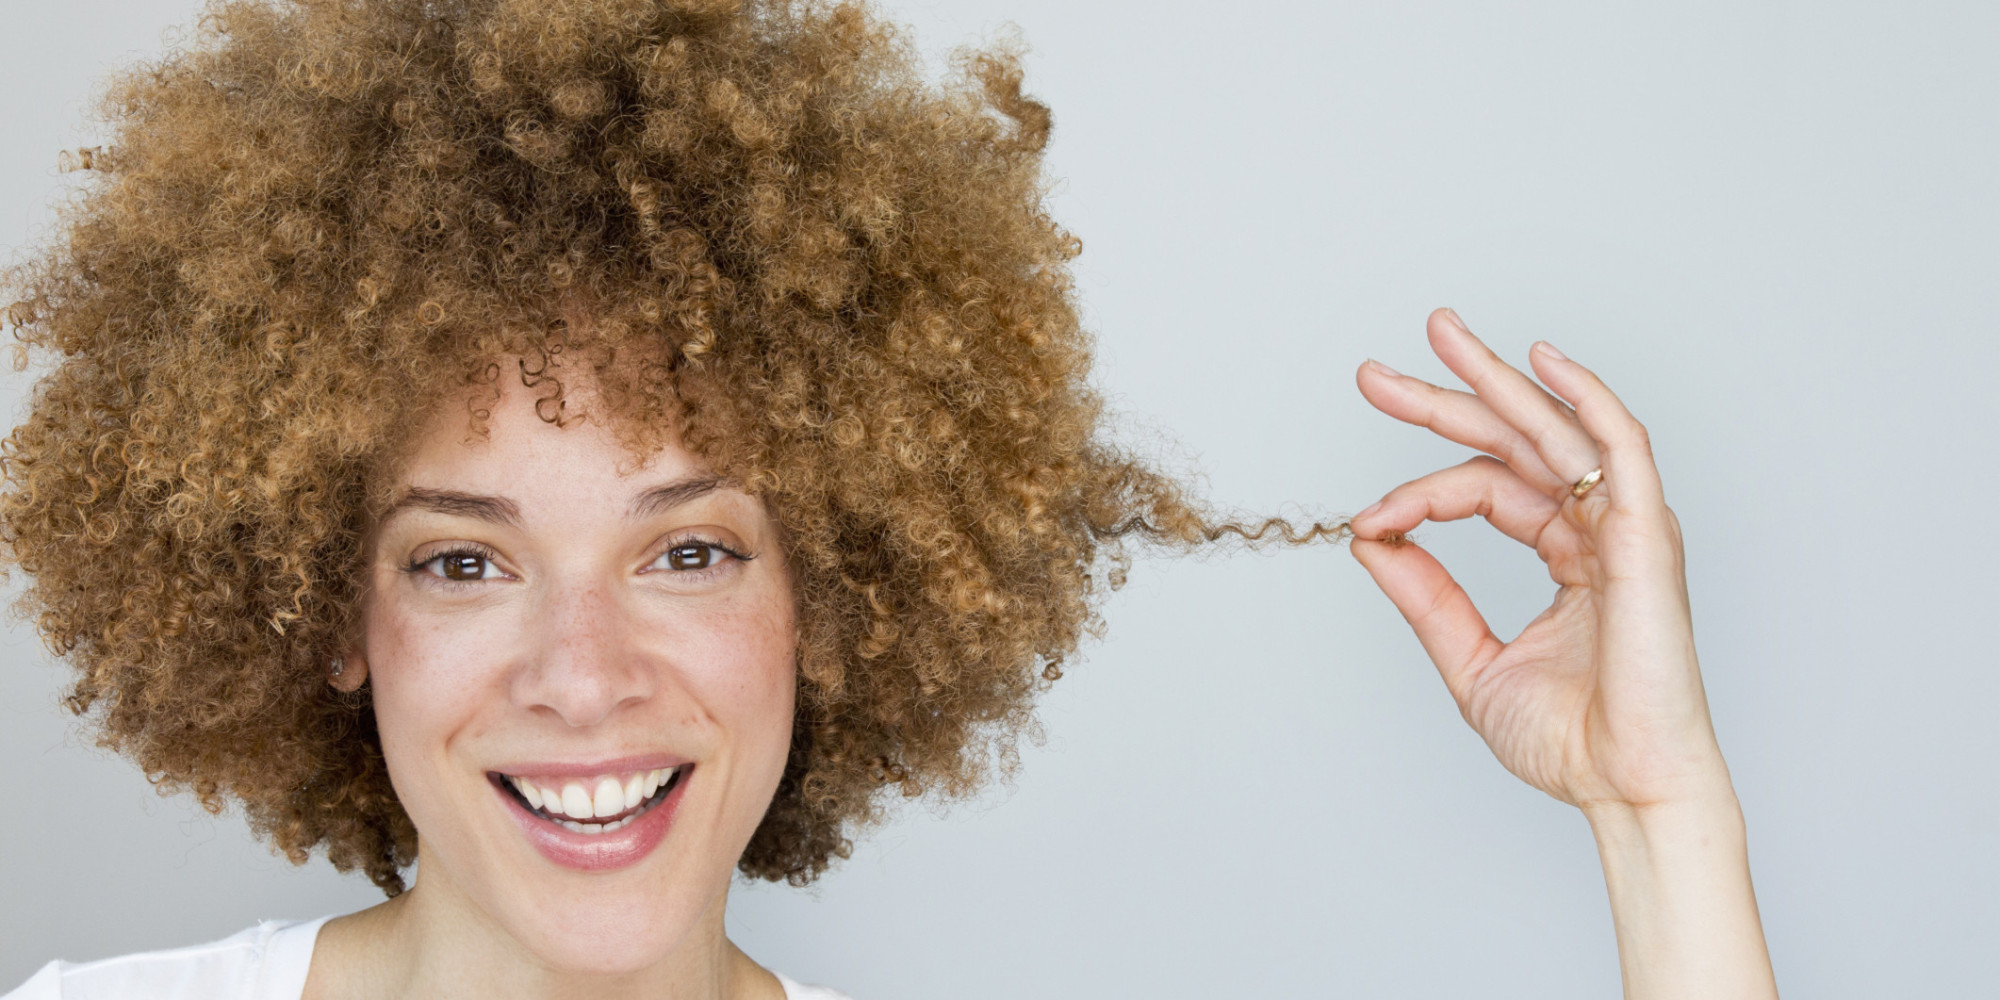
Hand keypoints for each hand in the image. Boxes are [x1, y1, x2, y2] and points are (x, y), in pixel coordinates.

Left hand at [1349, 308, 1731, 814]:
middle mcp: (1598, 530)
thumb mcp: (1469, 657)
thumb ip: (1425, 595)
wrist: (1623, 788)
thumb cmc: (1572, 742)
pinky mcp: (1645, 536)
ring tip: (1438, 333)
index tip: (1366, 518)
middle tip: (1375, 374)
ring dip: (1496, 379)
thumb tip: (1371, 535)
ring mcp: (1626, 528)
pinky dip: (1585, 398)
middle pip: (1516, 440)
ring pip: (1556, 430)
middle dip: (1446, 398)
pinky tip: (1541, 360)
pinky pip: (1621, 448)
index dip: (1417, 493)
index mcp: (1567, 555)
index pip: (1485, 489)